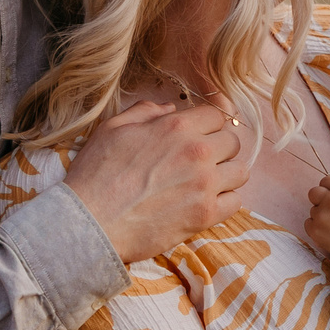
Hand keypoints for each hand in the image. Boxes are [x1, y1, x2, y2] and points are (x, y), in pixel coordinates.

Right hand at [63, 100, 247, 263]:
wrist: (89, 223)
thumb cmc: (96, 175)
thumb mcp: (112, 129)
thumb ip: (145, 112)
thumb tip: (169, 106)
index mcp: (176, 127)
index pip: (216, 116)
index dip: (206, 125)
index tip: (197, 137)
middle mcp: (197, 151)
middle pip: (232, 143)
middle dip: (218, 150)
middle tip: (197, 163)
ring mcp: (204, 184)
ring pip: (240, 172)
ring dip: (225, 176)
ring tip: (204, 184)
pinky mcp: (205, 215)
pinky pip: (236, 202)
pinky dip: (224, 203)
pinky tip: (204, 204)